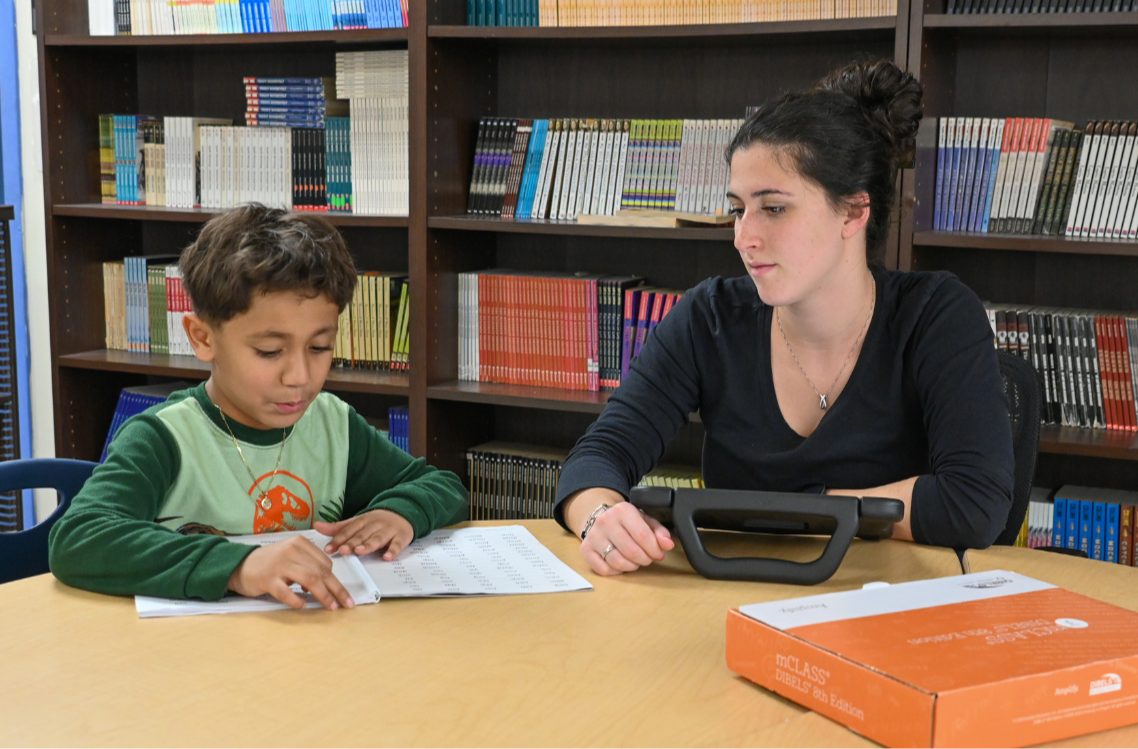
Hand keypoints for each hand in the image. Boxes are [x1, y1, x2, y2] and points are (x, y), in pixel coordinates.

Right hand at [228, 535, 354, 610]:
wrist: (240, 565)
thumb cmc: (270, 563)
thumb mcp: (291, 556)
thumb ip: (308, 565)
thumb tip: (326, 584)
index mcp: (300, 543)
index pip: (325, 563)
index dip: (335, 580)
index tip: (342, 593)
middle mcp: (291, 551)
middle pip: (320, 572)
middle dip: (336, 589)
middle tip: (346, 603)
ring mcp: (279, 565)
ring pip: (309, 580)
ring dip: (323, 595)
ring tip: (331, 607)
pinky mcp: (267, 579)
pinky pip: (286, 592)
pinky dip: (296, 600)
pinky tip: (302, 606)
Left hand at [315, 509, 413, 560]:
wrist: (402, 512)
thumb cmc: (376, 522)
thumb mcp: (357, 522)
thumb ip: (338, 527)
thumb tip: (317, 525)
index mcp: (363, 521)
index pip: (349, 531)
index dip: (339, 539)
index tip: (328, 549)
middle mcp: (375, 525)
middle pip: (362, 534)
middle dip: (353, 542)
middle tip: (343, 550)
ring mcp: (389, 530)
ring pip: (378, 538)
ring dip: (369, 544)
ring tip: (360, 551)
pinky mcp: (401, 537)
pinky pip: (397, 544)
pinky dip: (393, 550)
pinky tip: (387, 557)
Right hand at [579, 501, 674, 575]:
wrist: (601, 517)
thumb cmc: (627, 521)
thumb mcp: (645, 520)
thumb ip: (659, 532)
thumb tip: (668, 544)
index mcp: (622, 510)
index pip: (642, 535)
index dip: (654, 549)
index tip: (658, 554)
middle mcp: (605, 521)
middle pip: (631, 551)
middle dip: (645, 559)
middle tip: (647, 558)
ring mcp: (593, 536)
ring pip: (618, 562)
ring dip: (632, 566)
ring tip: (636, 561)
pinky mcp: (585, 550)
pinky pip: (604, 569)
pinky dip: (616, 571)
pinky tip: (621, 564)